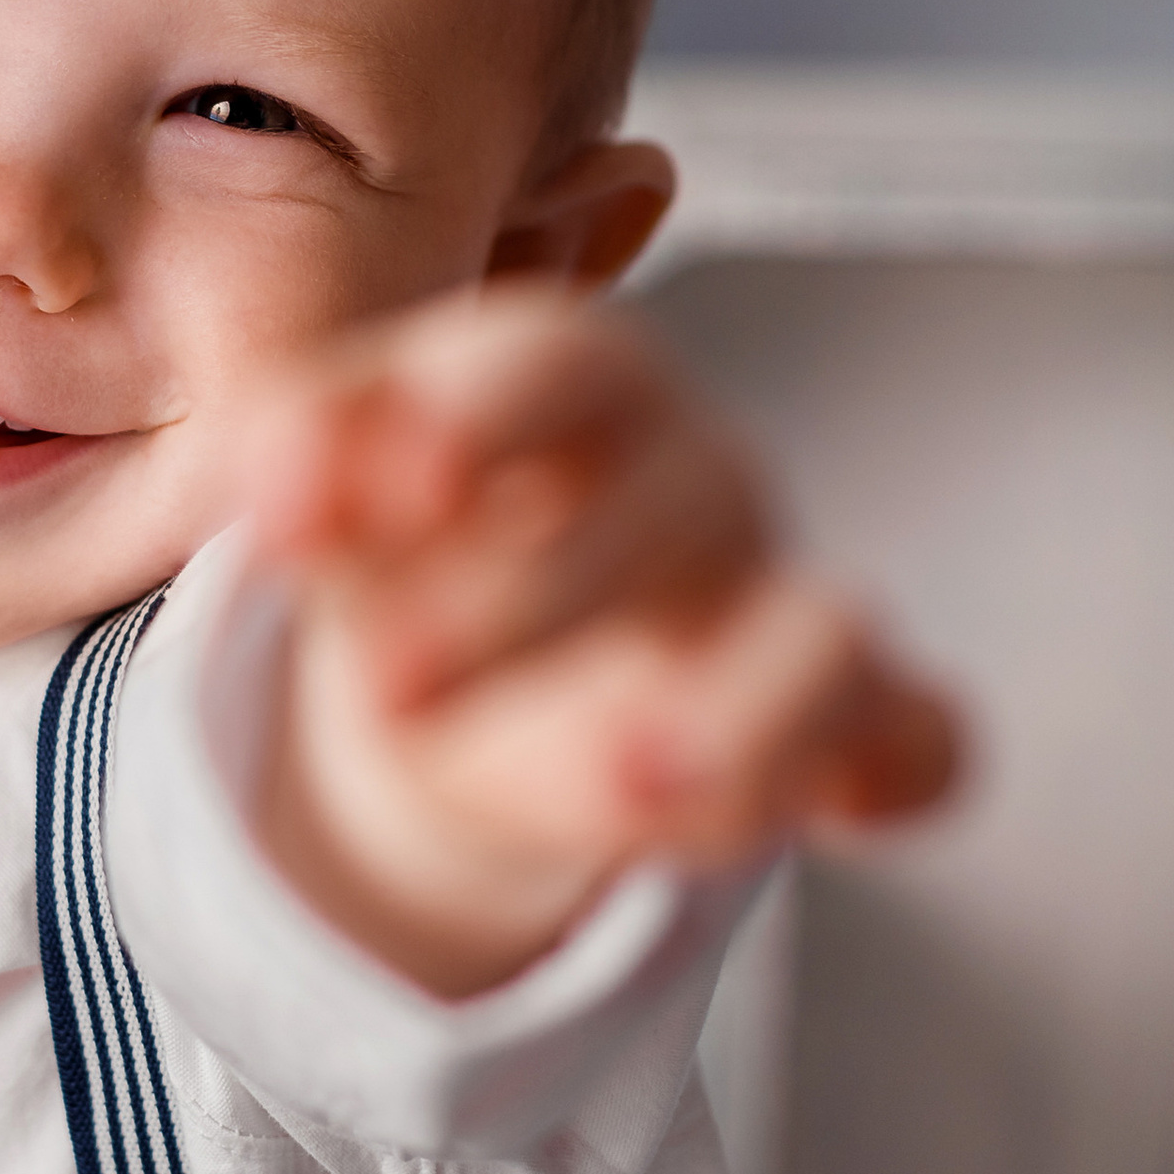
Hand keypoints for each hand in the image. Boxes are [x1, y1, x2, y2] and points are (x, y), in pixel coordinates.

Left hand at [241, 287, 962, 998]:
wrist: (452, 678)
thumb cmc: (402, 543)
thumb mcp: (323, 496)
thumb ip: (291, 466)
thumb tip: (264, 491)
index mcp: (570, 385)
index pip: (547, 362)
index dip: (464, 420)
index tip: (358, 499)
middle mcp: (690, 475)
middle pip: (666, 502)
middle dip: (529, 597)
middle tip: (390, 686)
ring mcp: (774, 595)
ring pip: (811, 626)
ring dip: (733, 704)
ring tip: (626, 781)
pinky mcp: (835, 719)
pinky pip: (910, 735)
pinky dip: (890, 769)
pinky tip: (837, 810)